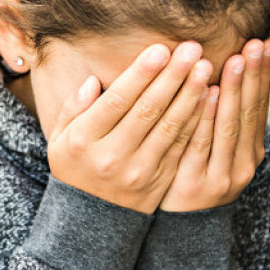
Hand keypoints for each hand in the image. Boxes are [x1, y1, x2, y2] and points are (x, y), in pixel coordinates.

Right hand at [47, 41, 213, 213]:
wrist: (91, 220)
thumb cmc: (75, 167)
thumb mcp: (60, 138)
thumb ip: (74, 108)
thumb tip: (93, 81)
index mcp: (84, 140)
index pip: (117, 101)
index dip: (141, 74)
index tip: (161, 49)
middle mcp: (112, 156)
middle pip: (147, 110)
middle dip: (172, 77)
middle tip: (192, 49)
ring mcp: (138, 171)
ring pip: (169, 127)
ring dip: (190, 95)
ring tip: (205, 67)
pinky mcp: (159, 181)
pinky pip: (181, 146)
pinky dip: (197, 121)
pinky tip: (209, 98)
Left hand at [161, 39, 269, 211]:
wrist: (179, 230)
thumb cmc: (193, 177)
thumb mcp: (214, 150)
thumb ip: (220, 117)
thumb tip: (224, 71)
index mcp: (250, 150)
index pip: (259, 106)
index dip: (263, 75)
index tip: (264, 43)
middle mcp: (244, 162)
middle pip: (249, 113)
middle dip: (253, 76)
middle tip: (254, 44)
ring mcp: (222, 176)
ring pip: (229, 127)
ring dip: (234, 92)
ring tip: (236, 60)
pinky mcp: (197, 185)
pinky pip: (201, 145)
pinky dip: (207, 119)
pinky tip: (209, 94)